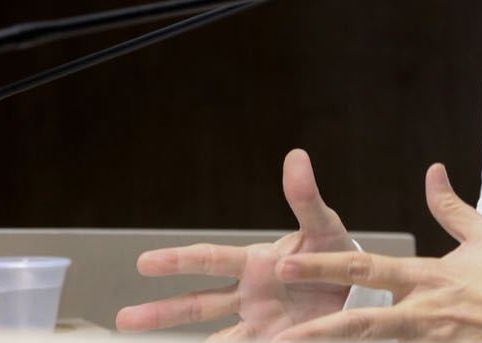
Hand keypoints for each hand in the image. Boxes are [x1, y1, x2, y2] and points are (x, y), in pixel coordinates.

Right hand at [115, 149, 354, 338]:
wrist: (359, 292)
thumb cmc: (335, 255)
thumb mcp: (323, 227)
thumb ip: (305, 198)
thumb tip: (296, 156)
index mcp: (254, 262)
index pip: (209, 260)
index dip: (178, 260)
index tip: (145, 262)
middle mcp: (248, 294)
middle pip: (198, 303)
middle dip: (162, 311)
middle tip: (122, 318)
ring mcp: (257, 323)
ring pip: (214, 337)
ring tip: (142, 342)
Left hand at [272, 163, 481, 341]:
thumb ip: (451, 207)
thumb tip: (431, 171)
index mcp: (432, 276)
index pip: (370, 270)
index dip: (326, 268)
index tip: (288, 263)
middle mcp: (425, 313)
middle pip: (361, 323)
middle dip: (316, 329)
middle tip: (276, 333)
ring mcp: (433, 340)